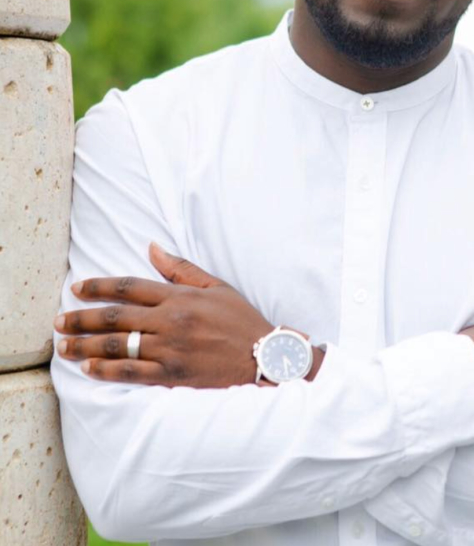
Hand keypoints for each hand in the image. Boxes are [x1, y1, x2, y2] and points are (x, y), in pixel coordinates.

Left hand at [54, 243, 273, 387]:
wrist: (264, 357)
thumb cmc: (241, 321)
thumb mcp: (216, 286)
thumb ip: (181, 268)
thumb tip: (152, 247)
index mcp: (181, 297)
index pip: (130, 286)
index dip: (99, 287)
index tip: (77, 289)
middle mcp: (172, 321)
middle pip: (116, 317)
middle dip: (82, 318)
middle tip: (58, 320)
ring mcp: (171, 349)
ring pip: (119, 346)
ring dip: (86, 345)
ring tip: (64, 346)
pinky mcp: (173, 375)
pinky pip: (133, 373)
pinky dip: (108, 370)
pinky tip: (89, 368)